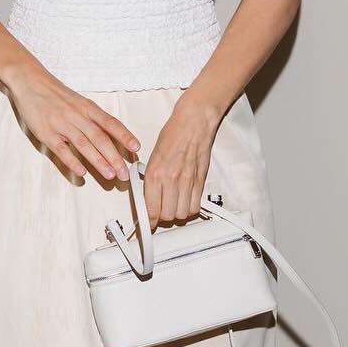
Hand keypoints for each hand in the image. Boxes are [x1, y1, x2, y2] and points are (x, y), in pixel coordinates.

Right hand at [4, 65, 139, 182]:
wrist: (30, 81)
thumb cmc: (55, 93)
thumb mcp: (79, 102)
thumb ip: (93, 118)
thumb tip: (111, 135)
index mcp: (87, 108)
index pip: (111, 123)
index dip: (124, 136)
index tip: (136, 147)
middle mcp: (77, 116)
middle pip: (100, 138)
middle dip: (115, 157)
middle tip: (125, 172)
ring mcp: (62, 125)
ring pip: (84, 145)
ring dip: (98, 161)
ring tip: (110, 174)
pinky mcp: (46, 133)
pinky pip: (61, 150)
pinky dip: (72, 161)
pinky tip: (82, 172)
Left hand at [139, 95, 222, 230]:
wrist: (193, 122)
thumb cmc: (173, 134)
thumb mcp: (152, 157)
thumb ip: (150, 179)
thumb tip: (146, 198)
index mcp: (155, 173)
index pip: (151, 209)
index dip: (149, 222)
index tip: (147, 225)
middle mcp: (171, 179)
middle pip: (167, 216)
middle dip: (162, 217)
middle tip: (160, 211)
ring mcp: (187, 181)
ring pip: (182, 214)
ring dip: (177, 214)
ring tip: (173, 206)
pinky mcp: (200, 181)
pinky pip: (196, 205)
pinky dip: (190, 208)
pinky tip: (185, 201)